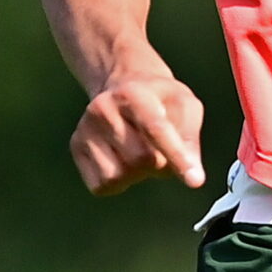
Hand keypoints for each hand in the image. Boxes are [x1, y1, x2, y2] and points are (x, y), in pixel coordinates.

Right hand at [70, 73, 205, 195]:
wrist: (122, 87)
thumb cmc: (158, 99)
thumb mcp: (184, 104)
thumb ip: (190, 136)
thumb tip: (191, 173)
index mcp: (134, 93)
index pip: (156, 129)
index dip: (177, 156)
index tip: (195, 181)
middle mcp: (103, 109)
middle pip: (142, 159)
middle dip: (160, 163)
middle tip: (160, 148)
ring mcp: (86, 129)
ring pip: (120, 175)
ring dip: (139, 173)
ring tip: (140, 150)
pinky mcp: (76, 147)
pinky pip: (103, 184)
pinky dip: (120, 180)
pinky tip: (123, 159)